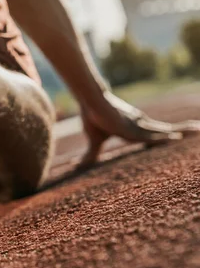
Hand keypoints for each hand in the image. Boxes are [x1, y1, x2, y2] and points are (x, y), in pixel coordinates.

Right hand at [78, 91, 199, 167]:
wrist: (89, 101)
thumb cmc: (92, 116)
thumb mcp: (94, 140)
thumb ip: (92, 154)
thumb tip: (79, 166)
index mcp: (133, 127)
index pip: (153, 134)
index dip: (166, 135)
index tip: (178, 136)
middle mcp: (139, 125)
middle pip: (165, 129)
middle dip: (182, 130)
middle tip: (198, 129)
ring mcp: (136, 125)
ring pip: (164, 130)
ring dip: (181, 131)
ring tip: (198, 129)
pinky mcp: (130, 127)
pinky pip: (150, 135)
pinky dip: (163, 137)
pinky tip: (175, 138)